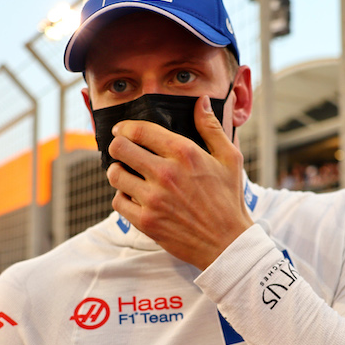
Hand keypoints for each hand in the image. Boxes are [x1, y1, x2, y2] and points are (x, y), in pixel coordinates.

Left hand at [107, 95, 252, 268]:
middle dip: (118, 146)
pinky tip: (133, 195)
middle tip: (122, 150)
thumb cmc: (229, 199)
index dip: (125, 127)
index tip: (122, 130)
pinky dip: (122, 197)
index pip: (139, 130)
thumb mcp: (229, 158)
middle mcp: (166, 173)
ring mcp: (153, 199)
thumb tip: (202, 101)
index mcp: (185, 153)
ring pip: (115, 174)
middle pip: (120, 148)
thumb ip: (212, 127)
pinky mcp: (146, 221)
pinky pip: (118, 201)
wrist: (227, 244)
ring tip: (127, 173)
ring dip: (118, 171)